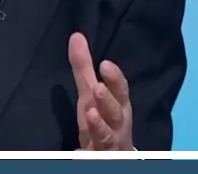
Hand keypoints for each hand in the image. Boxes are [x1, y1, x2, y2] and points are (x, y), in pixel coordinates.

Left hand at [68, 33, 133, 150]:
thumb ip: (84, 70)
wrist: (113, 156)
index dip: (115, 79)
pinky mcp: (99, 160)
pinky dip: (86, 157)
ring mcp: (109, 146)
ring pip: (108, 138)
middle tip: (98, 89)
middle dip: (109, 102)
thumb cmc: (104, 120)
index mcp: (117, 107)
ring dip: (100, 127)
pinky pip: (93, 160)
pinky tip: (78, 153)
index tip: (105, 64)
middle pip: (117, 114)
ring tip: (90, 115)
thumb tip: (76, 36)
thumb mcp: (91, 95)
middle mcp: (117, 126)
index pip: (120, 91)